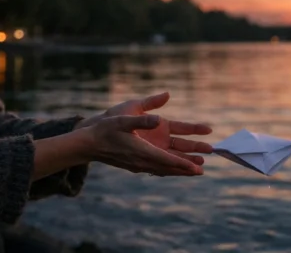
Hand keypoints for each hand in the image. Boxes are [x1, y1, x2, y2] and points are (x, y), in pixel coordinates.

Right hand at [86, 114, 202, 175]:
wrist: (89, 144)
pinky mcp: (134, 164)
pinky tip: (171, 169)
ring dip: (178, 170)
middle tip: (202, 171)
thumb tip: (159, 119)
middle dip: (185, 169)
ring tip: (192, 171)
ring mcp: (138, 164)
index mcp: (142, 150)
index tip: (197, 167)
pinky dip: (167, 169)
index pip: (167, 159)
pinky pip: (155, 169)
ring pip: (162, 169)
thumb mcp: (123, 119)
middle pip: (168, 167)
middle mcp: (142, 160)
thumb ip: (142, 118)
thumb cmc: (106, 129)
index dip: (183, 163)